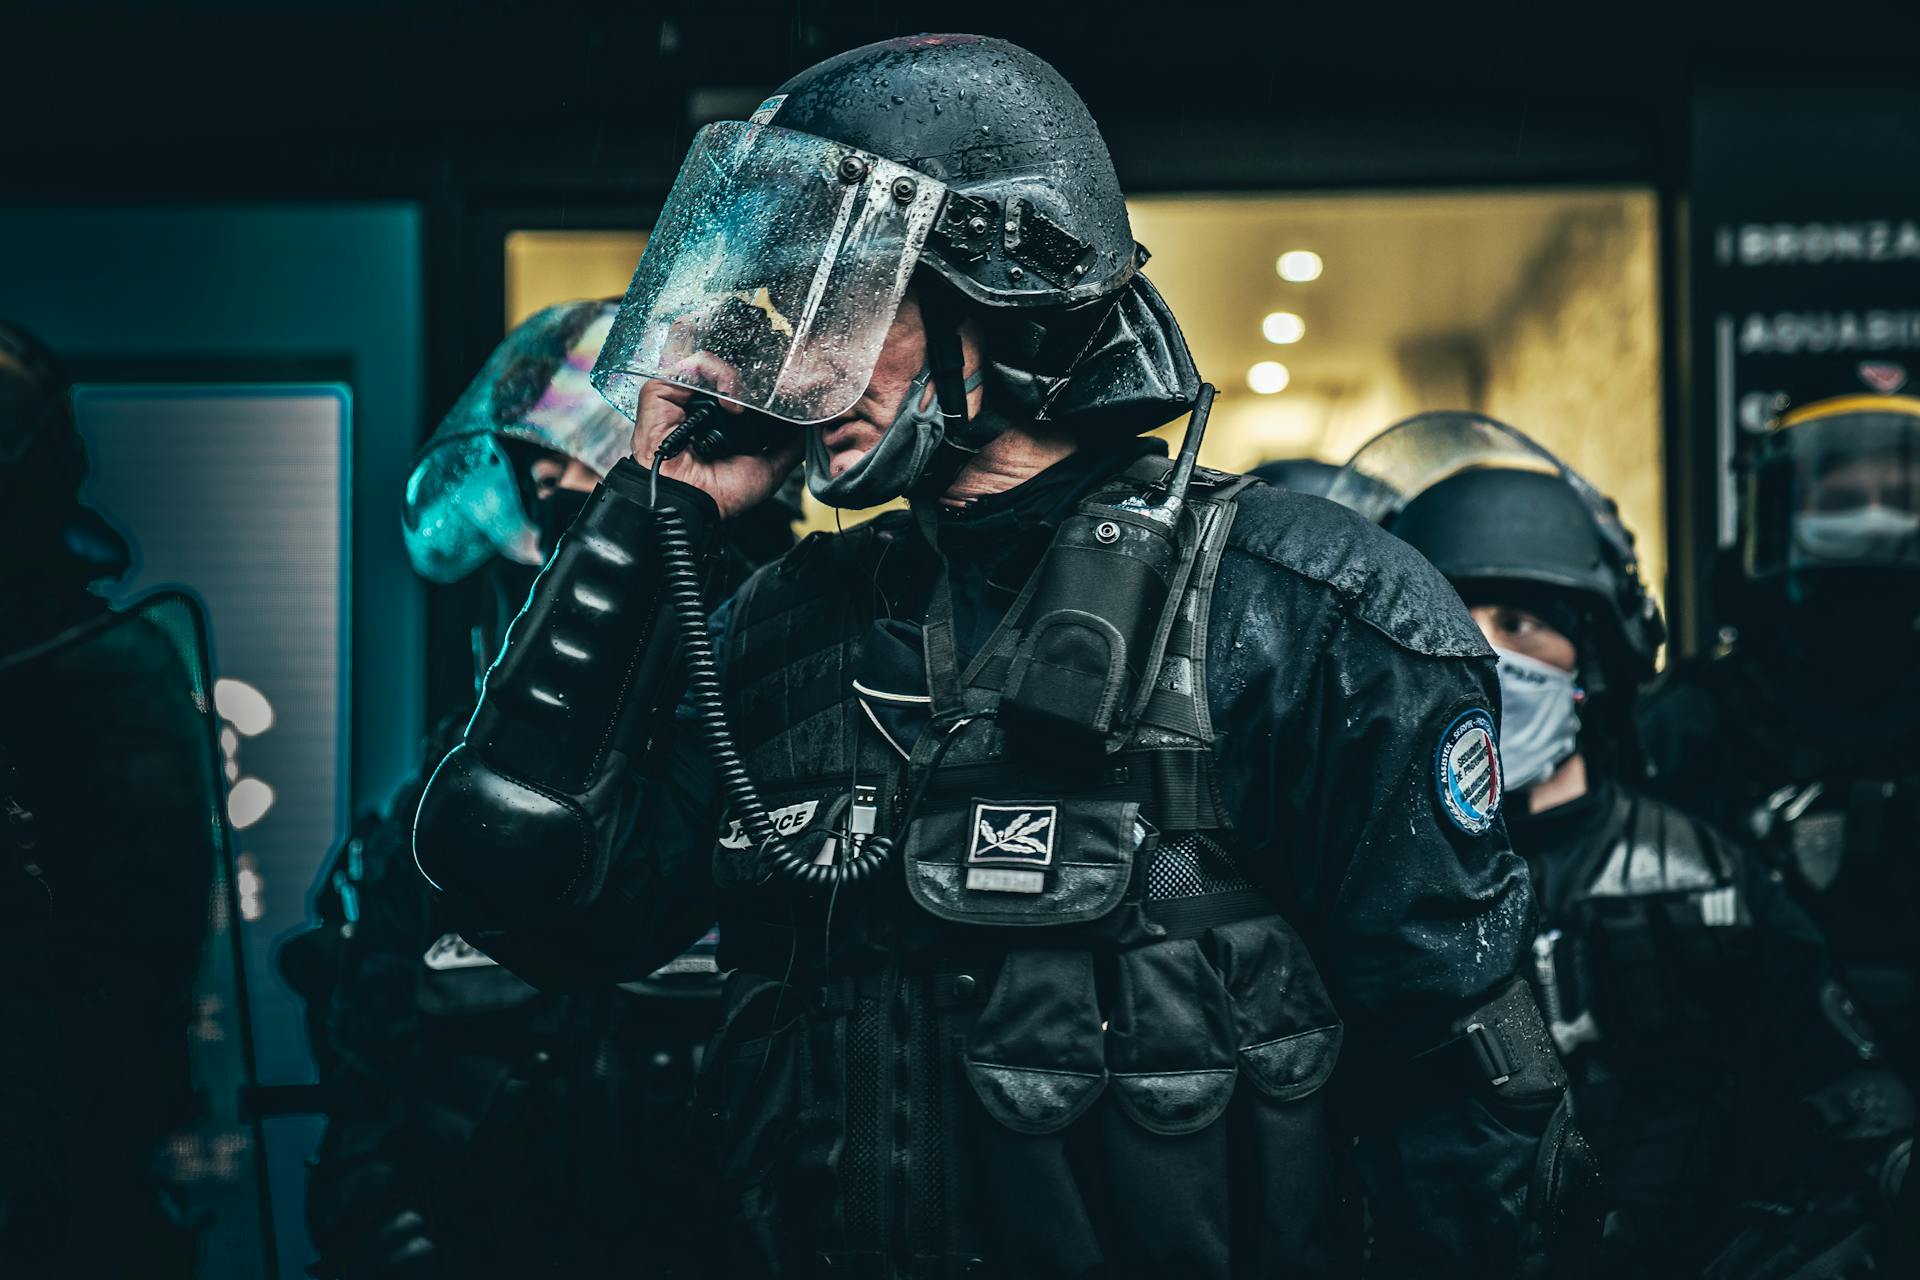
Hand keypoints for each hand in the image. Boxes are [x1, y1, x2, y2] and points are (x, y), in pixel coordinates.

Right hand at [630, 353, 802, 518]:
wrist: (688, 502)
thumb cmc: (719, 493)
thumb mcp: (769, 469)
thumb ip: (790, 447)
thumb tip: (811, 429)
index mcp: (723, 423)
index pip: (746, 390)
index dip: (765, 387)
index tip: (787, 392)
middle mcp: (703, 406)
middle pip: (731, 373)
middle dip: (755, 378)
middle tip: (776, 390)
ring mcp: (683, 395)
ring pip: (714, 364)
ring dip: (738, 379)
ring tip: (748, 404)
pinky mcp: (663, 388)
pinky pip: (694, 363)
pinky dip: (718, 374)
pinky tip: (731, 403)